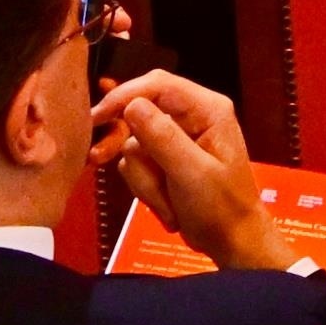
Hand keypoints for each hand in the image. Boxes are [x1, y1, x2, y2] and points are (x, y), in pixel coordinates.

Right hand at [95, 70, 304, 275]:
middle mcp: (192, 118)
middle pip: (139, 114)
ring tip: (169, 199)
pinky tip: (168, 204)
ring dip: (144, 178)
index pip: (159, 85)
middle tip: (101, 160)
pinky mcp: (165, 161)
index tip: (96, 117)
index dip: (124, 95)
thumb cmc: (220, 206)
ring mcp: (176, 140)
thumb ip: (162, 138)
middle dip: (128, 145)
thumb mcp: (191, 172)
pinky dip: (146, 187)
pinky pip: (136, 165)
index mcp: (208, 109)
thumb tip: (132, 104)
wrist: (229, 240)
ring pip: (134, 145)